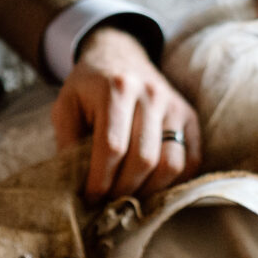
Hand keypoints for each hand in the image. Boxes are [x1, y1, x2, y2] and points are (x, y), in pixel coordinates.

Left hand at [50, 25, 200, 202]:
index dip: (101, 180)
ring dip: (149, 190)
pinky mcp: (190, 116)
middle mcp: (151, 95)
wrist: (119, 55)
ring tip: (129, 196)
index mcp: (116, 89)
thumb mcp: (65, 105)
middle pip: (144, 159)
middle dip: (123, 190)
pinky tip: (151, 184)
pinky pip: (191, 159)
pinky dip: (173, 181)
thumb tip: (75, 185)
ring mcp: (174, 106)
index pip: (112, 147)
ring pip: (171, 164)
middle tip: (108, 202)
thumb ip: (67, 141)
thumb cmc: (88, 87)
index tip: (90, 197)